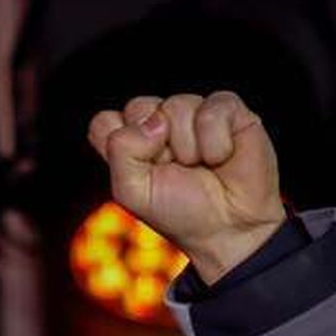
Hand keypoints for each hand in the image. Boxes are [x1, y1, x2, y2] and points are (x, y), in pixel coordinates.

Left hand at [86, 91, 283, 284]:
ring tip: (202, 166)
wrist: (230, 229)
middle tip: (175, 170)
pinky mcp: (227, 108)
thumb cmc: (181, 213)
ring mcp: (192, 111)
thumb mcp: (133, 192)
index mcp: (131, 141)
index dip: (120, 146)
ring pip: (175, 106)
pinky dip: (216, 143)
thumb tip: (155, 120)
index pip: (104, 122)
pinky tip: (222, 157)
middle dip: (155, 147)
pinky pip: (212, 110)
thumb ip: (121, 152)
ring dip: (188, 149)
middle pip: (137, 107)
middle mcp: (159, 121)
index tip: (143, 173)